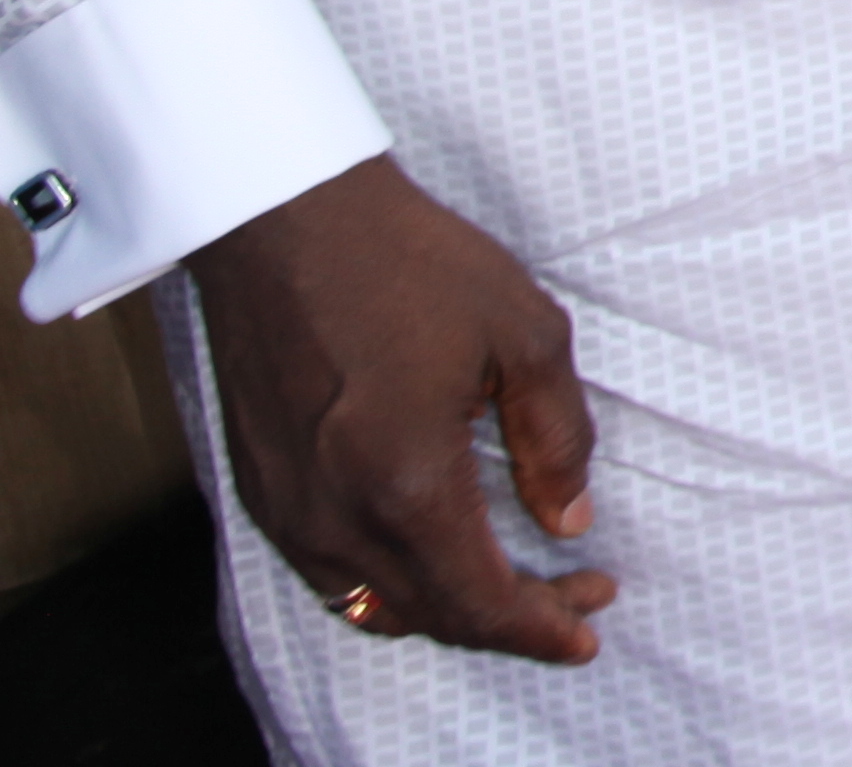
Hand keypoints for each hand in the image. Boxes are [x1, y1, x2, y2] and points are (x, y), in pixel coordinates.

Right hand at [191, 156, 614, 665]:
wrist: (288, 223)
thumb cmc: (409, 263)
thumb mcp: (526, 335)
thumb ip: (555, 438)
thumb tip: (568, 517)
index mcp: (405, 485)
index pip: (479, 602)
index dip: (541, 628)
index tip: (589, 628)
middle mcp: (336, 517)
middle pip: (433, 615)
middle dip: (513, 621)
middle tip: (576, 596)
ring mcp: (288, 511)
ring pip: (377, 606)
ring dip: (451, 609)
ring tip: (517, 585)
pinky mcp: (262, 491)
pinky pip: (331, 576)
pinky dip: (392, 587)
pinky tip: (435, 556)